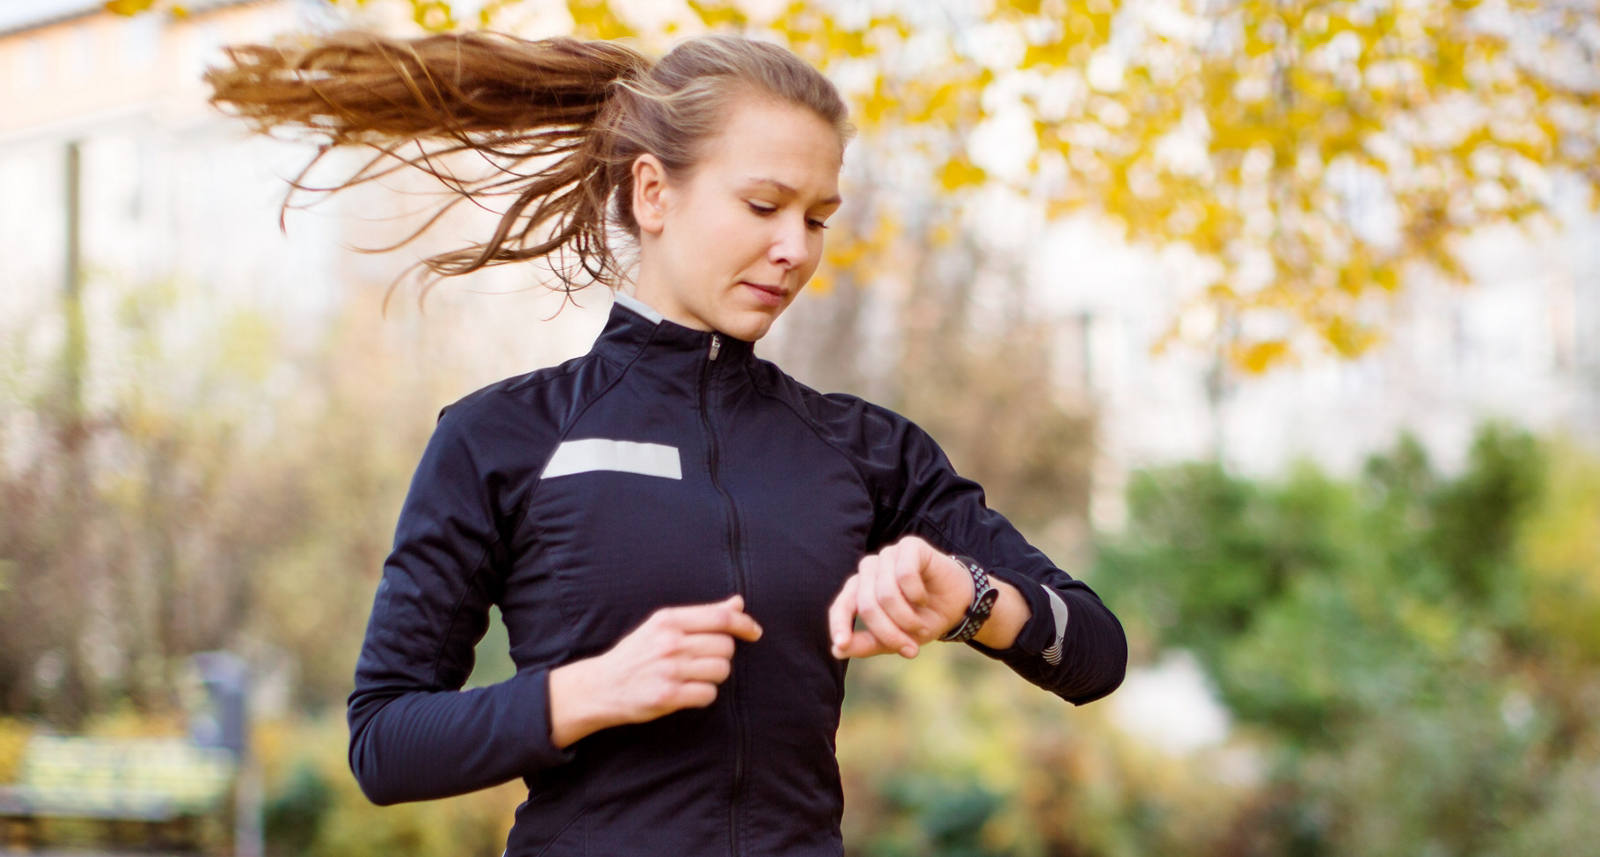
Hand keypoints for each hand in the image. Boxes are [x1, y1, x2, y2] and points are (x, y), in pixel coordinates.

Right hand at [548, 594, 761, 747]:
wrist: (601, 686)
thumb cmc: (637, 654)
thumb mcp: (662, 626)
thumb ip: (702, 615)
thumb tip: (738, 602)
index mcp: (668, 620)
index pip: (720, 616)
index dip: (744, 623)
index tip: (754, 631)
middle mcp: (669, 642)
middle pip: (725, 645)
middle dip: (722, 654)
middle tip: (703, 660)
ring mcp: (669, 670)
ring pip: (721, 670)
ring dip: (715, 676)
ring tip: (694, 676)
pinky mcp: (668, 696)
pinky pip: (708, 694)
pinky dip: (704, 695)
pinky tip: (688, 692)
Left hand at [826, 535, 973, 659]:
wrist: (958, 606)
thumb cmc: (922, 620)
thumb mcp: (894, 639)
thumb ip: (866, 644)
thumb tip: (837, 650)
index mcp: (859, 590)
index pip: (841, 606)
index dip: (839, 625)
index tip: (841, 644)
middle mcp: (869, 570)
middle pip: (868, 605)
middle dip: (889, 632)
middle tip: (910, 648)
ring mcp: (888, 555)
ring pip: (886, 592)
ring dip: (907, 618)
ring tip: (921, 627)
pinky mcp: (909, 546)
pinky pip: (905, 574)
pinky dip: (917, 594)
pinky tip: (924, 598)